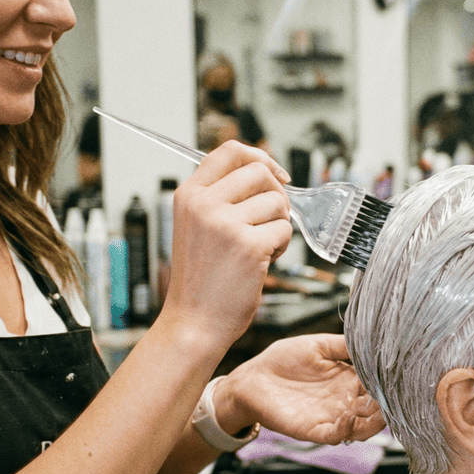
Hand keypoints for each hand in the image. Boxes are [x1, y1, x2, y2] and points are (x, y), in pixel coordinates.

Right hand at [163, 140, 291, 345]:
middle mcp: (204, 204)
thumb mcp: (197, 226)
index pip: (230, 151)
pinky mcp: (249, 245)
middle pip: (260, 172)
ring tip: (261, 247)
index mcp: (189, 194)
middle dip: (277, 194)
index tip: (276, 174)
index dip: (260, 156)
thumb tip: (267, 171)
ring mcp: (225, 224)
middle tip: (271, 219)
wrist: (194, 322)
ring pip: (277, 202)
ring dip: (278, 225)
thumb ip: (221, 197)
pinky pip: (284, 230)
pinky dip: (281, 247)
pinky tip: (263, 262)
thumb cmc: (202, 279)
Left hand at [216, 334, 385, 444]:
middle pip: (375, 410)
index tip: (402, 378)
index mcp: (349, 380)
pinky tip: (349, 417)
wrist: (252, 379)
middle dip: (387, 407)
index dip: (390, 384)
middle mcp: (344, 401)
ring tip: (379, 412)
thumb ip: (345, 346)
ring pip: (361, 427)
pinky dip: (346, 430)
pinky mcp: (313, 430)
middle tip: (397, 398)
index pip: (377, 385)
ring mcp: (331, 417)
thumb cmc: (283, 360)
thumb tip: (375, 339)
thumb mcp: (318, 345)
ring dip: (373, 423)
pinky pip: (335, 435)